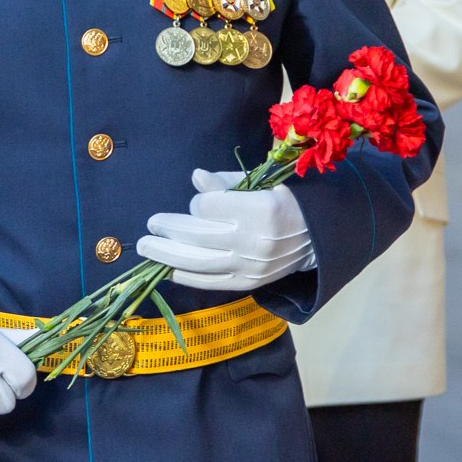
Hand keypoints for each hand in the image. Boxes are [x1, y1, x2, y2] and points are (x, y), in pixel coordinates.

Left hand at [136, 169, 316, 292]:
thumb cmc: (283, 204)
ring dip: (166, 254)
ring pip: (198, 262)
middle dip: (169, 230)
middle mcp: (254, 240)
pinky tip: (167, 269)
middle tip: (150, 226)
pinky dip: (186, 276)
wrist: (315, 239)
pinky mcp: (248, 283)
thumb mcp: (261, 184)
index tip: (199, 204)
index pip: (210, 208)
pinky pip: (210, 282)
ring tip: (146, 247)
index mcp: (260, 209)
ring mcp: (251, 266)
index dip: (197, 204)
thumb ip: (226, 183)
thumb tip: (195, 178)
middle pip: (198, 236)